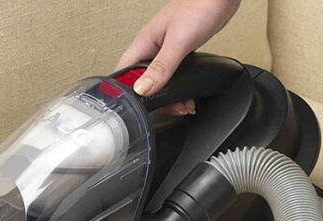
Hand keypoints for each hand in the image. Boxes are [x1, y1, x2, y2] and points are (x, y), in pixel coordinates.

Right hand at [116, 0, 241, 114]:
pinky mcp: (179, 52)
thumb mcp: (178, 42)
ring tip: (182, 104)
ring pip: (157, 80)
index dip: (125, 92)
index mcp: (144, 42)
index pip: (123, 72)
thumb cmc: (199, 7)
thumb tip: (143, 89)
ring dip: (169, 96)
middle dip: (154, 98)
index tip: (138, 107)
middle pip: (141, 81)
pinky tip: (187, 94)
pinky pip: (171, 76)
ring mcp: (165, 50)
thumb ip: (161, 68)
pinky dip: (179, 88)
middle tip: (168, 108)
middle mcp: (152, 47)